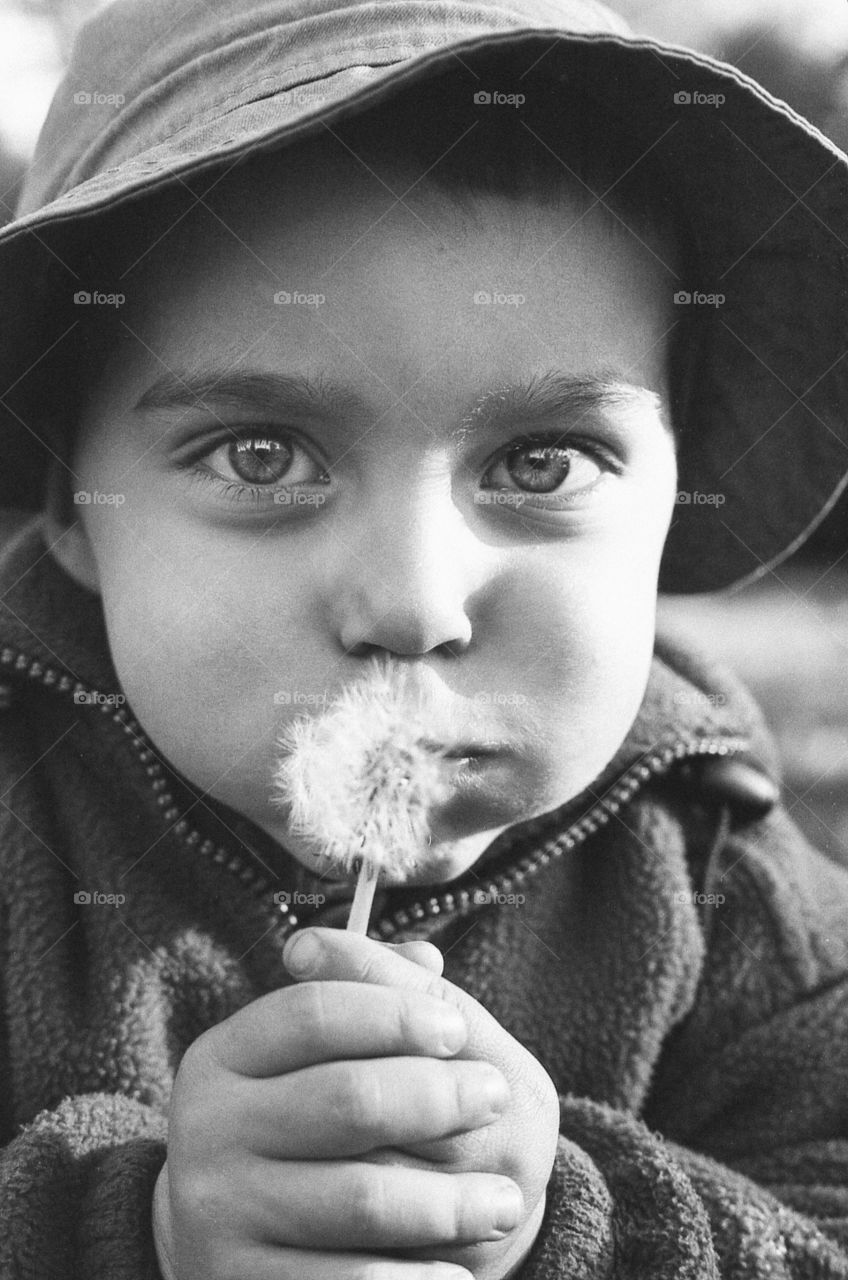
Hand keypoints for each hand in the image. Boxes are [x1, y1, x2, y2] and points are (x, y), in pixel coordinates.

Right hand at [152, 938, 553, 1279]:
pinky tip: (457, 1274)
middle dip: (439, 1096)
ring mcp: (220, 1214)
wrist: (238, 1245)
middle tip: (498, 1098)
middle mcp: (207, 1130)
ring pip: (364, 1197)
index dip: (395, 1014)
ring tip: (507, 1201)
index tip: (457, 1029)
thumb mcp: (322, 1055)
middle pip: (347, 1097)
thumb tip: (426, 959)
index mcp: (222, 1057)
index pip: (314, 1012)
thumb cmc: (305, 1125)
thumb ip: (374, 998)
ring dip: (451, 1202)